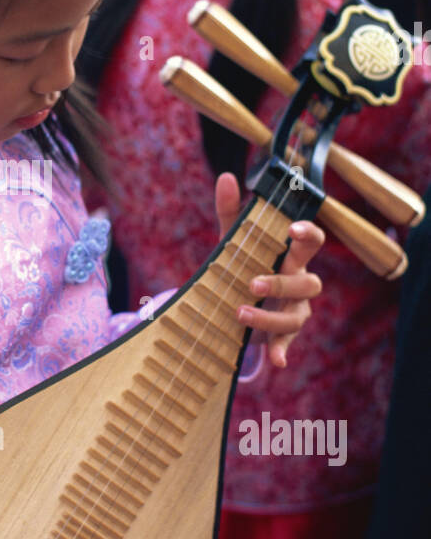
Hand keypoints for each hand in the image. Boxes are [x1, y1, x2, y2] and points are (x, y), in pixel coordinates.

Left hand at [214, 172, 323, 369]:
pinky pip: (286, 344)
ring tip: (238, 312)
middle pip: (308, 282)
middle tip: (252, 283)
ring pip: (296, 315)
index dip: (308, 234)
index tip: (293, 229)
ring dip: (270, 316)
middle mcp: (299, 282)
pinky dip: (280, 351)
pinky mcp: (282, 335)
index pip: (312, 241)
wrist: (235, 303)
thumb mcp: (233, 241)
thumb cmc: (243, 265)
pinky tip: (276, 361)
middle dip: (282, 283)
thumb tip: (226, 177)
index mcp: (291, 255)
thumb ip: (230, 211)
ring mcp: (294, 311)